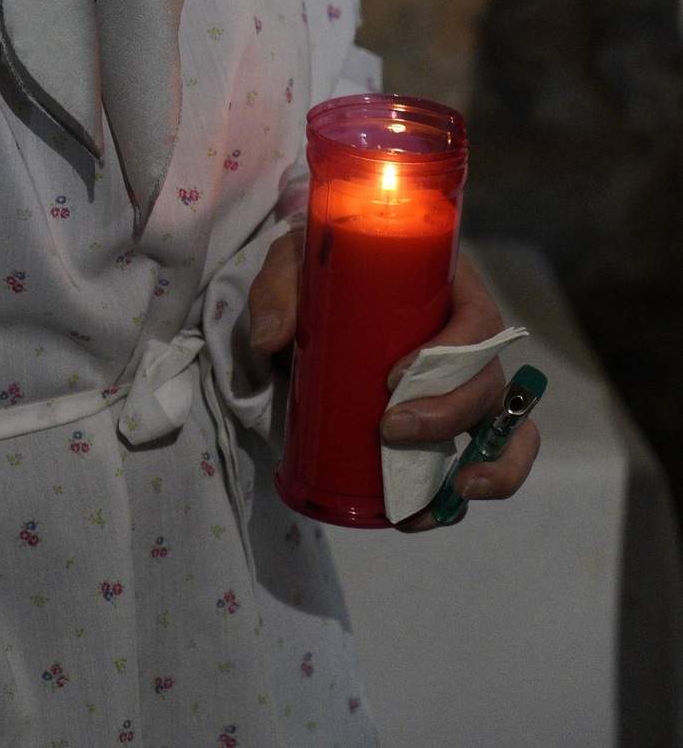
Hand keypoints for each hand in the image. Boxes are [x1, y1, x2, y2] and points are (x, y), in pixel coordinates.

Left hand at [246, 232, 540, 532]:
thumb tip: (269, 340)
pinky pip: (487, 456)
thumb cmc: (319, 272)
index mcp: (446, 288)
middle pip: (488, 379)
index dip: (452, 351)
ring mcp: (464, 383)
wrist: (311, 301)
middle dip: (448, 414)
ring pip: (504, 425)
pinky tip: (428, 512)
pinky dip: (474, 487)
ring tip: (448, 493)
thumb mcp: (295, 262)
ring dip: (491, 465)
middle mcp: (468, 338)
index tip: (394, 377)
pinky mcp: (449, 420)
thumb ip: (277, 291)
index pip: (478, 317)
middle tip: (389, 430)